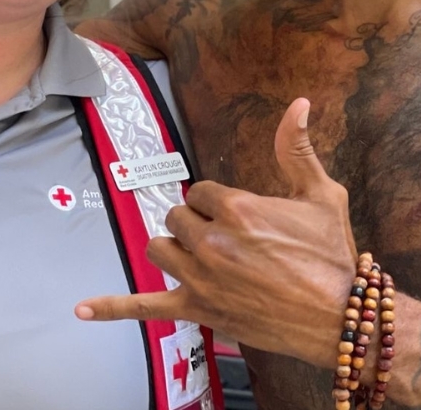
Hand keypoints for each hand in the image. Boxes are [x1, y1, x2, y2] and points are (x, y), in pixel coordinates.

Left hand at [75, 98, 357, 367]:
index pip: (200, 190)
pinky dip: (112, 307)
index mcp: (237, 207)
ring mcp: (200, 277)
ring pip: (160, 248)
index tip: (239, 214)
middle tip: (228, 236)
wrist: (339, 317)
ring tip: (200, 255)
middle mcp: (212, 240)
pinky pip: (144, 307)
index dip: (218, 201)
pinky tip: (82, 308)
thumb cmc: (331, 253)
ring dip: (175, 248)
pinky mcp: (198, 309)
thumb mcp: (321, 193)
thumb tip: (299, 103)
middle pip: (177, 217)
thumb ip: (297, 147)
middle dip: (198, 222)